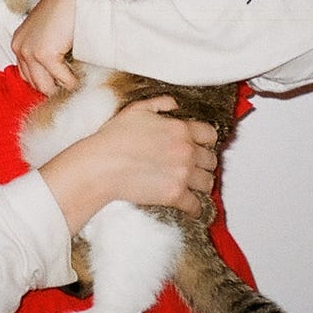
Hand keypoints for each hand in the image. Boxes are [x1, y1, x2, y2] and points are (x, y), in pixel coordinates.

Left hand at [12, 0, 77, 93]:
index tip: (59, 84)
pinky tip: (81, 77)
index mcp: (19, 42)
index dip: (44, 81)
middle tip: (70, 88)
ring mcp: (29, 51)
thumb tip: (55, 78)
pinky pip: (62, 79)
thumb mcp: (48, 32)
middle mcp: (19, 47)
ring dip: (61, 88)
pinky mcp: (44, 54)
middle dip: (52, 87)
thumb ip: (45, 50)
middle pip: (33, 83)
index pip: (26, 74)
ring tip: (76, 85)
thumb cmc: (66, 8)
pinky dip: (72, 81)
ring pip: (45, 85)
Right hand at [39, 95, 220, 231]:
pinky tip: (192, 208)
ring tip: (194, 187)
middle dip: (204, 164)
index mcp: (180, 129)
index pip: (210, 135)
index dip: (206, 141)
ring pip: (208, 182)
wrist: (101, 165)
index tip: (202, 146)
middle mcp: (186, 151)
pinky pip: (196, 205)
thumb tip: (174, 104)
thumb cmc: (113, 138)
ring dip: (202, 184)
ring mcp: (182, 174)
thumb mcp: (136, 110)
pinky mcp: (174, 195)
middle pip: (211, 160)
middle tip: (196, 167)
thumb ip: (159, 104)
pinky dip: (195, 208)